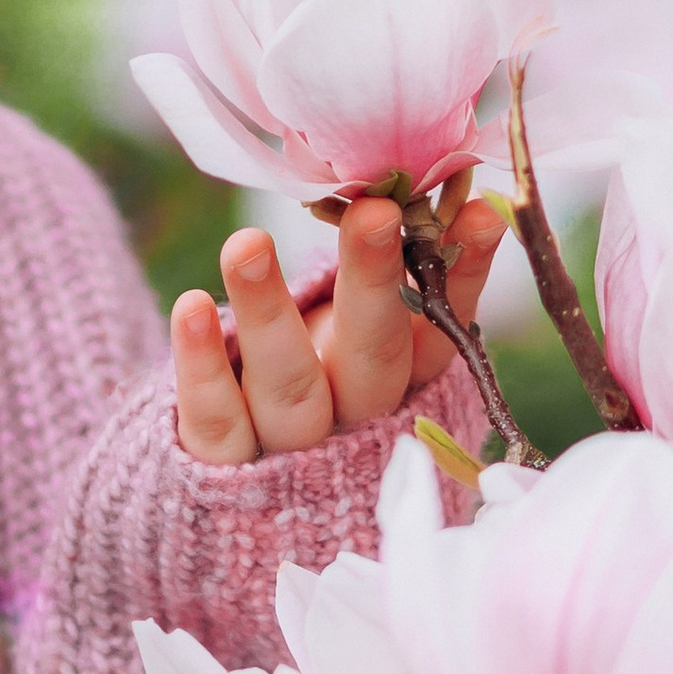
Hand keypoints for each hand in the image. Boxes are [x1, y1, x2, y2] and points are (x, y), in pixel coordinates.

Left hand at [171, 193, 509, 463]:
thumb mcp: (359, 334)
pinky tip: (193, 305)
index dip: (464, 276)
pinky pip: (216, 418)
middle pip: (373, 356)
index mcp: (402, 388)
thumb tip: (444, 178)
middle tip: (376, 212)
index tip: (479, 212)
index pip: (443, 330)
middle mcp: (356, 420)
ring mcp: (291, 448)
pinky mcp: (226, 465)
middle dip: (376, 282)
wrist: (248, 495)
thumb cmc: (312, 378)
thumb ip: (395, 272)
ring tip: (247, 241)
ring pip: (287, 384)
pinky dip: (201, 364)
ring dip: (269, 310)